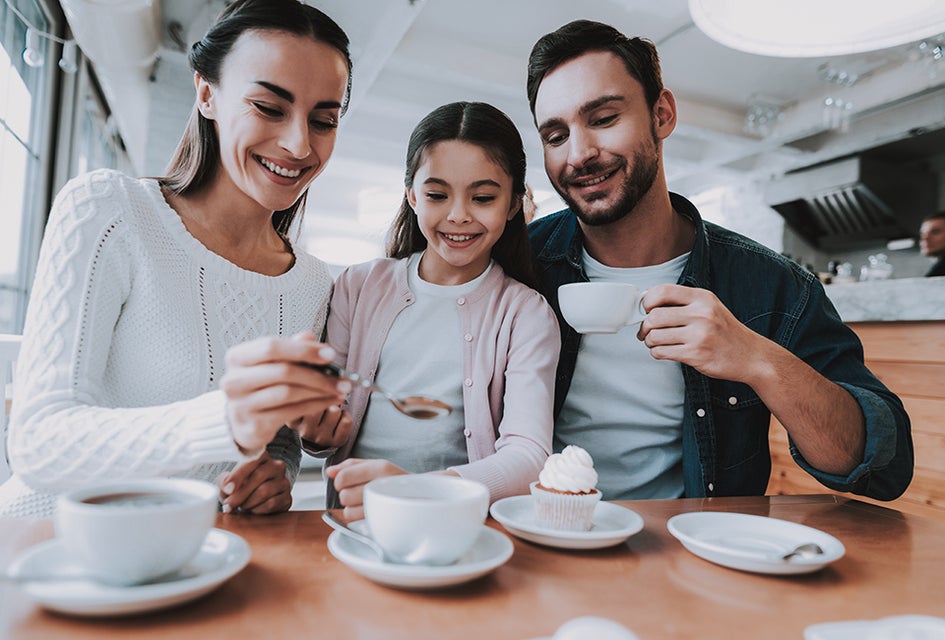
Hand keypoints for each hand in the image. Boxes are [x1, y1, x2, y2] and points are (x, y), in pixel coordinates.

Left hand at [217, 452, 291, 514]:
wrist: (256, 502)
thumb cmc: (241, 488)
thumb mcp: (229, 483)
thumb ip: (224, 482)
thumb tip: (227, 486)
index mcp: (262, 457)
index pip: (252, 460)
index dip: (238, 474)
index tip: (228, 489)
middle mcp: (276, 466)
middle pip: (258, 476)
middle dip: (240, 493)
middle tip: (229, 505)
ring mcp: (284, 482)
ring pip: (265, 491)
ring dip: (248, 502)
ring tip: (242, 506)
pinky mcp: (287, 497)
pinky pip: (272, 504)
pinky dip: (258, 510)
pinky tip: (253, 510)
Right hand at [221, 333, 350, 454]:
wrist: (240, 422)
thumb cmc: (259, 386)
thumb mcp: (271, 363)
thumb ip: (290, 348)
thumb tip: (310, 337)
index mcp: (238, 357)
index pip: (271, 347)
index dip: (303, 350)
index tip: (329, 354)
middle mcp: (234, 380)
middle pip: (283, 371)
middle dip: (318, 375)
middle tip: (342, 378)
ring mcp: (241, 405)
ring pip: (289, 393)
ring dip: (320, 391)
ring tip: (340, 390)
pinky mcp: (253, 425)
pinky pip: (291, 412)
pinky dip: (315, 406)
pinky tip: (329, 402)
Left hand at [325, 458, 406, 520]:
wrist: (422, 496)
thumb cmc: (394, 479)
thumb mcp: (376, 464)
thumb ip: (350, 465)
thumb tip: (329, 472)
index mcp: (380, 467)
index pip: (343, 477)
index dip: (339, 481)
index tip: (345, 482)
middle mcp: (382, 485)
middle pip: (344, 496)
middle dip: (346, 495)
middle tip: (358, 493)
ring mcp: (383, 505)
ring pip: (347, 512)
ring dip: (351, 508)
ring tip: (364, 502)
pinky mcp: (382, 521)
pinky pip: (355, 522)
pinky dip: (357, 518)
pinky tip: (368, 511)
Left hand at [636, 284, 768, 382]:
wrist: (751, 356)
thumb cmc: (726, 332)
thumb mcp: (709, 307)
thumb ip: (683, 303)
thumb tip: (649, 303)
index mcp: (702, 298)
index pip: (662, 291)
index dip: (647, 301)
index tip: (646, 309)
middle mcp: (701, 314)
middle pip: (654, 316)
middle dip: (644, 326)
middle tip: (646, 331)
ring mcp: (699, 335)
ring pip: (654, 336)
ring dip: (649, 341)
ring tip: (656, 342)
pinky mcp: (696, 354)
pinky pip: (661, 352)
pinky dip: (657, 353)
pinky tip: (664, 351)